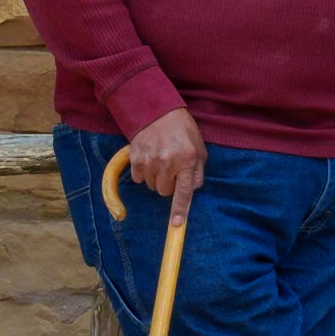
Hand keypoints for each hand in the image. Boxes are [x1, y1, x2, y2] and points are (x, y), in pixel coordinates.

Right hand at [129, 107, 206, 227]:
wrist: (158, 112)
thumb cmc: (183, 131)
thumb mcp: (199, 149)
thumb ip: (197, 172)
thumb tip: (193, 189)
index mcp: (187, 160)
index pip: (184, 191)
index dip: (180, 209)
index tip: (177, 224)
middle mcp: (167, 162)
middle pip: (164, 192)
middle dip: (169, 185)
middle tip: (172, 170)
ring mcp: (149, 161)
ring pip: (151, 186)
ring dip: (156, 179)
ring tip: (161, 160)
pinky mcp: (135, 158)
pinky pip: (139, 178)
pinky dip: (144, 173)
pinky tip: (150, 159)